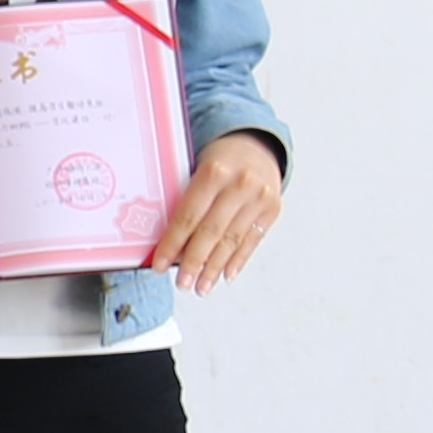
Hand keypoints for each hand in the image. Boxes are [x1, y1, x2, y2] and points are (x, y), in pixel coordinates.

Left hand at [151, 133, 286, 291]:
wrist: (255, 145)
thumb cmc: (216, 161)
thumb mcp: (194, 168)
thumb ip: (184, 199)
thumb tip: (165, 242)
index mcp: (213, 172)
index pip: (188, 216)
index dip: (172, 244)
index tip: (159, 265)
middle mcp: (240, 185)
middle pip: (211, 232)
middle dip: (194, 262)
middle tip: (182, 284)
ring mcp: (259, 198)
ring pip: (232, 240)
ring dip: (215, 268)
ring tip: (201, 287)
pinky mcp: (272, 209)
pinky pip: (252, 240)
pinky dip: (237, 260)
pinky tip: (225, 276)